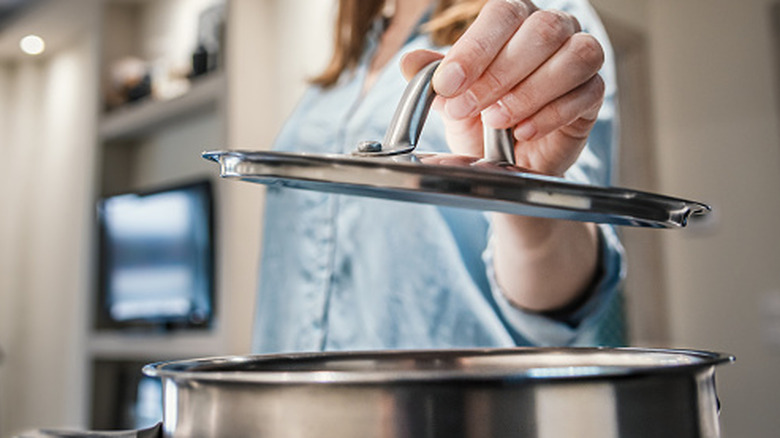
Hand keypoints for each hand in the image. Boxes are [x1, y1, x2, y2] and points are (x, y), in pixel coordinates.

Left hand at [400, 0, 604, 176]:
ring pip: (573, 57)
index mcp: (514, 19)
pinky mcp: (594, 92)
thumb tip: (409, 63)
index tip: (448, 82)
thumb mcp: (451, 97)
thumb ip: (433, 77)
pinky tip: (523, 132)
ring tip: (497, 120)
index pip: (501, 15)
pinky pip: (587, 92)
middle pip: (540, 33)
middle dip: (497, 76)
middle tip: (466, 107)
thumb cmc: (481, 117)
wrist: (506, 159)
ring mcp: (579, 57)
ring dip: (529, 92)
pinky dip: (550, 115)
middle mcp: (553, 29)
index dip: (475, 48)